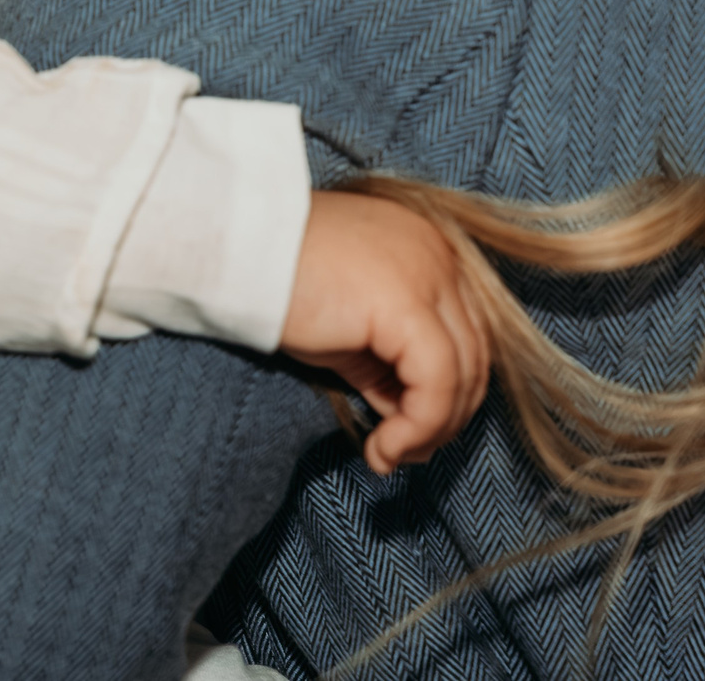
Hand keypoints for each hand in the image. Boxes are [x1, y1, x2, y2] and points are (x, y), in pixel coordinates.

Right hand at [278, 191, 488, 476]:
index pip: (465, 335)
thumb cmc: (278, 284)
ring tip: (388, 455)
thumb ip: (387, 365)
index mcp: (429, 250)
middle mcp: (440, 255)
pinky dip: (419, 426)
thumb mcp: (348, 329)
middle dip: (444, 418)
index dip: (447, 394)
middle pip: (473, 355)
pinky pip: (437, 381)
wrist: (231, 251)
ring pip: (462, 374)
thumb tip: (414, 424)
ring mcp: (429, 273)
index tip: (409, 435)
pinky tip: (381, 448)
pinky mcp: (407, 302)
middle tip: (401, 453)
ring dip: (431, 430)